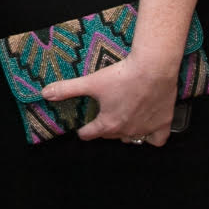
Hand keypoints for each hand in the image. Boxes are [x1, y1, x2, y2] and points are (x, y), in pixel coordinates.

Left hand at [45, 52, 180, 146]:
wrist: (153, 68)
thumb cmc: (122, 76)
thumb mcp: (91, 82)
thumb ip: (68, 89)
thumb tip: (45, 93)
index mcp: (108, 124)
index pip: (90, 134)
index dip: (84, 131)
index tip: (82, 129)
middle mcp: (126, 130)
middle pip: (110, 136)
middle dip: (104, 130)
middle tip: (102, 119)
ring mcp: (146, 128)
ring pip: (132, 139)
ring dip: (125, 133)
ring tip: (121, 122)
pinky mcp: (163, 122)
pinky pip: (157, 140)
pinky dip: (152, 137)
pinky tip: (148, 130)